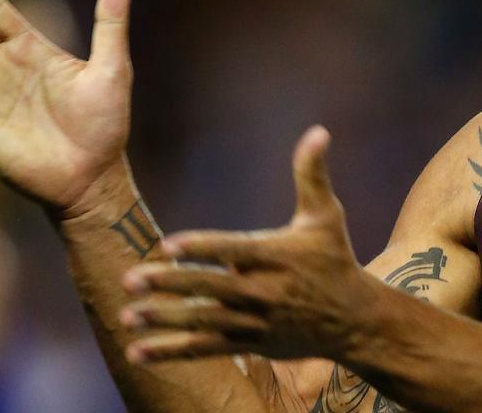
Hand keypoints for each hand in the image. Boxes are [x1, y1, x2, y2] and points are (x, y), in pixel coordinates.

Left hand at [120, 126, 372, 362]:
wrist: (353, 320)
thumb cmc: (335, 260)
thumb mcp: (326, 216)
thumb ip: (311, 175)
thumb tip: (318, 131)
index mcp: (276, 257)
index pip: (233, 250)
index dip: (201, 248)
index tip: (168, 246)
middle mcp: (263, 291)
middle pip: (210, 288)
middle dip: (169, 284)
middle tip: (130, 280)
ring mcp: (254, 321)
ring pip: (203, 322)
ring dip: (163, 320)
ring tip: (128, 315)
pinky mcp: (249, 343)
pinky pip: (205, 349)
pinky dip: (172, 351)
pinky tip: (137, 351)